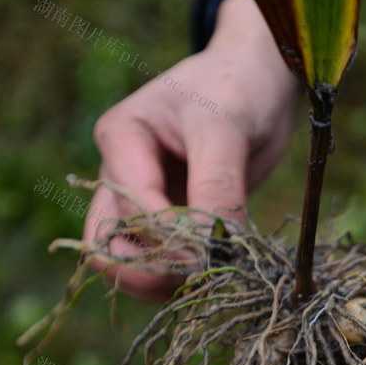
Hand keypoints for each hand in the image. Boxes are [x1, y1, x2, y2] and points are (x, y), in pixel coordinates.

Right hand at [83, 0, 298, 299]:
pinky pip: (161, 264)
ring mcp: (139, 201)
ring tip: (219, 276)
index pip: (130, 208)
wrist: (256, 81)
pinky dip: (185, 278)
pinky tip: (222, 271)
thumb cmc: (237, 88)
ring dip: (167, 283)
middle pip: (108, 247)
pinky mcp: (166, 221)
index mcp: (121, 139)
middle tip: (209, 276)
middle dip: (153, 273)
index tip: (216, 254)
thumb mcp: (226, 126)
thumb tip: (214, 249)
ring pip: (129, 264)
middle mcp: (120, 174)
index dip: (170, 239)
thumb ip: (218, 184)